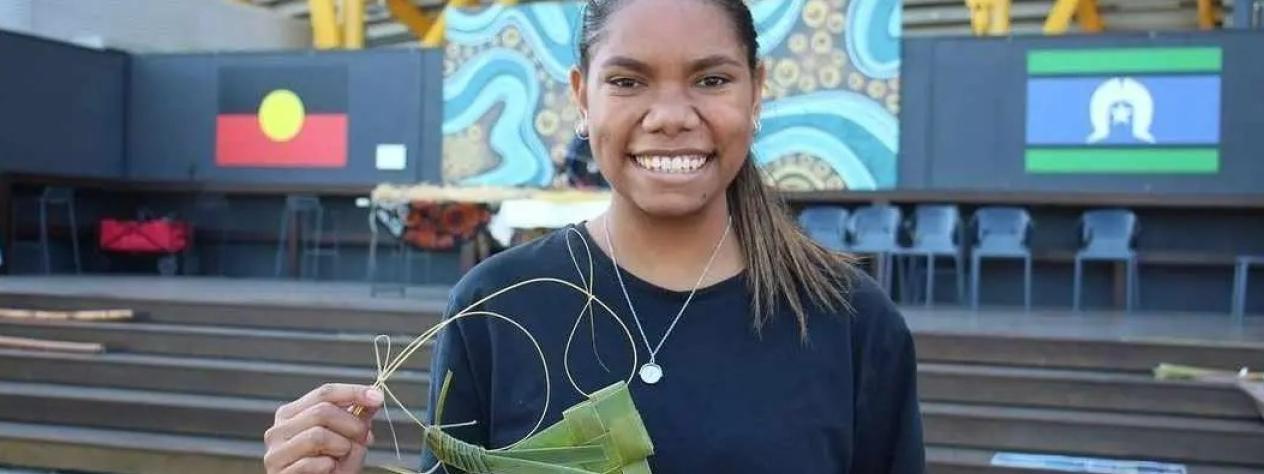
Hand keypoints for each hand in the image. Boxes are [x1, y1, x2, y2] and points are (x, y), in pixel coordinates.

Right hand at [264, 383, 383, 473]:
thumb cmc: (331, 469)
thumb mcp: (349, 440)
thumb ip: (358, 418)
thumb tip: (374, 396)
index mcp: (293, 414)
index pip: (324, 393)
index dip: (353, 392)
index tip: (377, 398)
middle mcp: (278, 429)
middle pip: (322, 411)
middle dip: (352, 424)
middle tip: (365, 438)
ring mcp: (275, 452)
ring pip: (317, 436)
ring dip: (341, 446)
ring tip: (343, 456)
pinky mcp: (278, 473)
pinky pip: (309, 463)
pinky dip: (328, 466)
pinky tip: (329, 469)